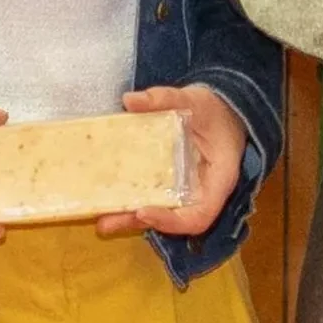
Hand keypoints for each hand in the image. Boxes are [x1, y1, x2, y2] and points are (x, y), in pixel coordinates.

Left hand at [95, 81, 247, 239]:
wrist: (222, 113)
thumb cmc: (215, 111)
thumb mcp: (196, 100)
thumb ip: (166, 98)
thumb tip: (129, 100)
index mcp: (218, 181)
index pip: (199, 216)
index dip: (172, 221)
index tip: (143, 210)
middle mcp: (200, 193)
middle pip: (172, 220)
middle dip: (137, 222)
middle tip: (106, 223)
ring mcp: (183, 192)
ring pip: (158, 213)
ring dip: (128, 218)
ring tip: (101, 221)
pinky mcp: (168, 184)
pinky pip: (150, 197)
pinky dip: (129, 201)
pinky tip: (104, 198)